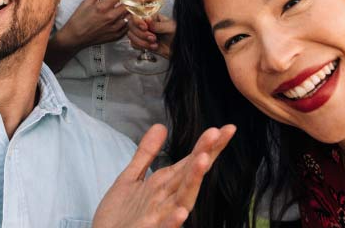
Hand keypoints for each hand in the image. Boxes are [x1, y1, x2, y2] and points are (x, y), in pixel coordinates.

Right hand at [55, 0, 128, 51]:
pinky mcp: (116, 36)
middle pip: (130, 4)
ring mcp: (115, 28)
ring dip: (133, 8)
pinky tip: (127, 15)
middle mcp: (111, 17)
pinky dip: (129, 19)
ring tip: (134, 3)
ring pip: (131, 15)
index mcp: (103, 7)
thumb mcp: (85, 3)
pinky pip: (128, 26)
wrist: (75, 38)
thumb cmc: (78, 20)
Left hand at [93, 124, 235, 227]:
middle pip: (190, 174)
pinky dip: (173, 221)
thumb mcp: (130, 178)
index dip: (206, 145)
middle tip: (219, 132)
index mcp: (164, 184)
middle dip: (204, 154)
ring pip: (182, 198)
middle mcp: (167, 199)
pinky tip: (181, 212)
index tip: (224, 127)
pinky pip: (164, 227)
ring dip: (193, 181)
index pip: (189, 161)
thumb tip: (161, 126)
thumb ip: (146, 154)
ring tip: (204, 160)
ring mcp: (160, 217)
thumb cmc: (120, 217)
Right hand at [127, 15, 175, 57]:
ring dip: (142, 42)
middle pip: (131, 26)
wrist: (180, 50)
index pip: (137, 15)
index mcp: (152, 17)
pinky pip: (133, 44)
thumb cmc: (178, 36)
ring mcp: (142, 34)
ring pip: (131, 36)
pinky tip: (153, 47)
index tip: (145, 27)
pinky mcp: (142, 43)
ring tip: (155, 44)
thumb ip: (159, 25)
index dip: (138, 22)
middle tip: (153, 38)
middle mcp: (145, 24)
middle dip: (141, 34)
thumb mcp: (171, 28)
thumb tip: (147, 20)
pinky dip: (142, 47)